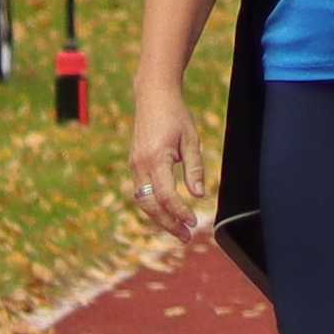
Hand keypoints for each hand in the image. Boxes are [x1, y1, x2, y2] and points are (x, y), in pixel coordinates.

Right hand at [125, 105, 218, 254]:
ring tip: (179, 229)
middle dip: (167, 223)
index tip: (193, 222)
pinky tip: (168, 211)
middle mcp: (140, 165)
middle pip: (150, 204)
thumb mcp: (191, 141)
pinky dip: (153, 204)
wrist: (153, 97)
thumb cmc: (176, 116)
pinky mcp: (134, 163)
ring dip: (159, 217)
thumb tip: (199, 195)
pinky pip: (141, 190)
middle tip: (186, 237)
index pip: (165, 195)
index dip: (179, 212)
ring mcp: (134, 164)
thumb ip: (194, 169)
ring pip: (143, 200)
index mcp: (155, 159)